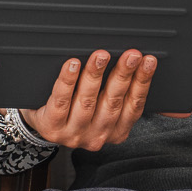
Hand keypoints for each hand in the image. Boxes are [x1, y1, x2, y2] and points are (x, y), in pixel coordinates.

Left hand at [20, 49, 156, 149]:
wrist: (43, 126)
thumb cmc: (77, 111)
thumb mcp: (103, 111)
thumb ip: (122, 95)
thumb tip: (144, 67)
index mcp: (116, 131)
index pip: (134, 105)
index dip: (143, 81)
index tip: (148, 60)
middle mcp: (98, 136)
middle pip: (113, 101)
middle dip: (124, 74)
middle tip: (131, 54)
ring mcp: (74, 133)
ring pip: (87, 101)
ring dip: (96, 75)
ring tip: (101, 55)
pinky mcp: (52, 126)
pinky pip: (61, 101)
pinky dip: (68, 81)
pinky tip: (72, 65)